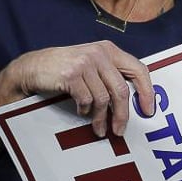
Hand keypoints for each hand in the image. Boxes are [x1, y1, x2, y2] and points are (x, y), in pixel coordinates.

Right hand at [8, 41, 154, 136]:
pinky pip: (86, 100)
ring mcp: (85, 63)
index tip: (148, 110)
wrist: (33, 67)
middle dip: (122, 114)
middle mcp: (99, 53)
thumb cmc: (64, 68)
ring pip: (104, 99)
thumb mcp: (91, 63)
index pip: (138, 69)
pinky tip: (81, 111)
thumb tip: (132, 101)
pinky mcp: (71, 74)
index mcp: (109, 49)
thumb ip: (109, 74)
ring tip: (98, 129)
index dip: (147, 91)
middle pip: (121, 89)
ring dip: (101, 118)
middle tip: (120, 130)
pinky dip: (85, 110)